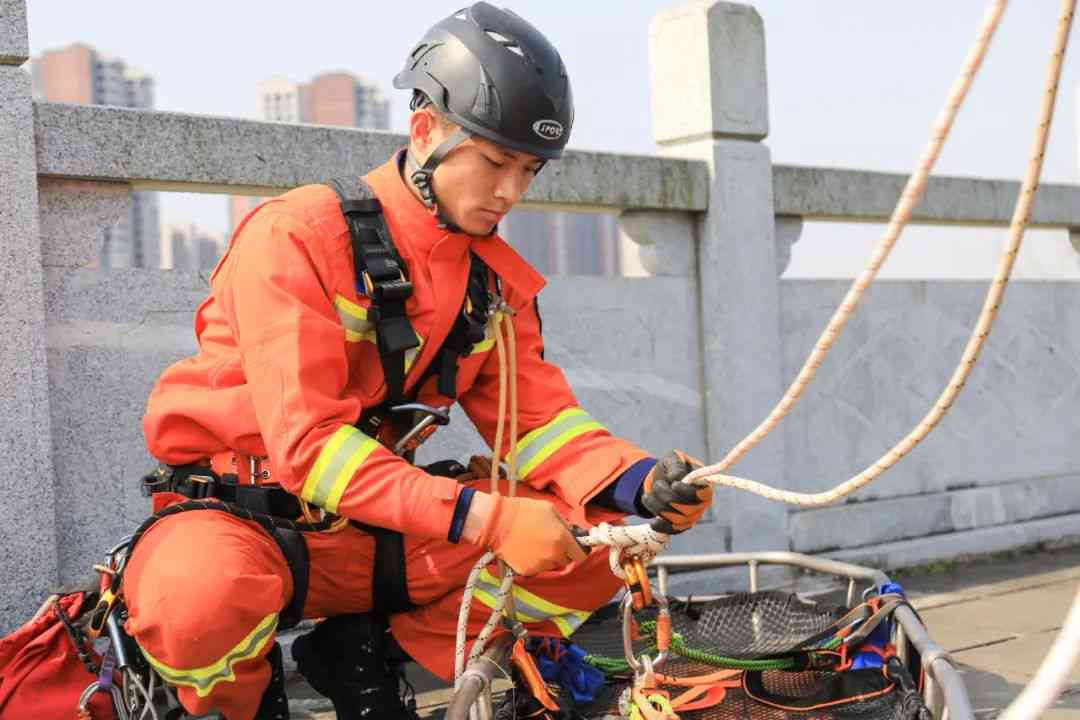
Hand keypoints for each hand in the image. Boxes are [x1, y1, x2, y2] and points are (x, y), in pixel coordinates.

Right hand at [463, 493, 586, 575]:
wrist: (497, 522)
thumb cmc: (524, 511)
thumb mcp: (549, 509)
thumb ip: (565, 523)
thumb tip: (572, 533)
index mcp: (562, 539)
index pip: (580, 556)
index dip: (578, 551)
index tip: (574, 548)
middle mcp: (553, 555)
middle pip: (565, 561)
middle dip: (561, 553)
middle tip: (550, 542)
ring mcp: (540, 565)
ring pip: (550, 565)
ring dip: (547, 557)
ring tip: (535, 544)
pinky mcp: (527, 571)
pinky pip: (536, 568)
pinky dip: (534, 561)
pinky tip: (525, 550)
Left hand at [640, 450, 711, 533]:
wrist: (660, 480)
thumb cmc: (671, 467)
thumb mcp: (672, 458)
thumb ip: (675, 464)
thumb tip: (677, 477)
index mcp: (704, 485)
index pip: (703, 494)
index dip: (688, 492)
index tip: (674, 484)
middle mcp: (701, 503)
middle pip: (687, 509)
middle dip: (667, 497)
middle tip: (657, 484)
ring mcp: (692, 516)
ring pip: (677, 520)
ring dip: (659, 508)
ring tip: (648, 496)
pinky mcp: (681, 525)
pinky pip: (673, 530)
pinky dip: (662, 527)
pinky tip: (653, 522)